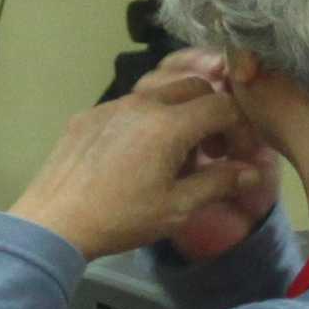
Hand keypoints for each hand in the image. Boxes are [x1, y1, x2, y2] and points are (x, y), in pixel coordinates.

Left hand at [9, 61, 263, 260]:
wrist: (54, 222)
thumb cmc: (120, 218)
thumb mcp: (177, 207)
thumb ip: (219, 183)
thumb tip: (253, 172)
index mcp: (168, 125)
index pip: (222, 105)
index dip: (239, 128)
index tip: (238, 154)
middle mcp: (141, 104)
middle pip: (193, 87)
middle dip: (212, 112)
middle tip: (212, 150)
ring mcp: (111, 105)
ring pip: (159, 90)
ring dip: (180, 111)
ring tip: (177, 150)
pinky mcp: (88, 115)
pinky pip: (128, 103)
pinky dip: (148, 117)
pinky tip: (139, 153)